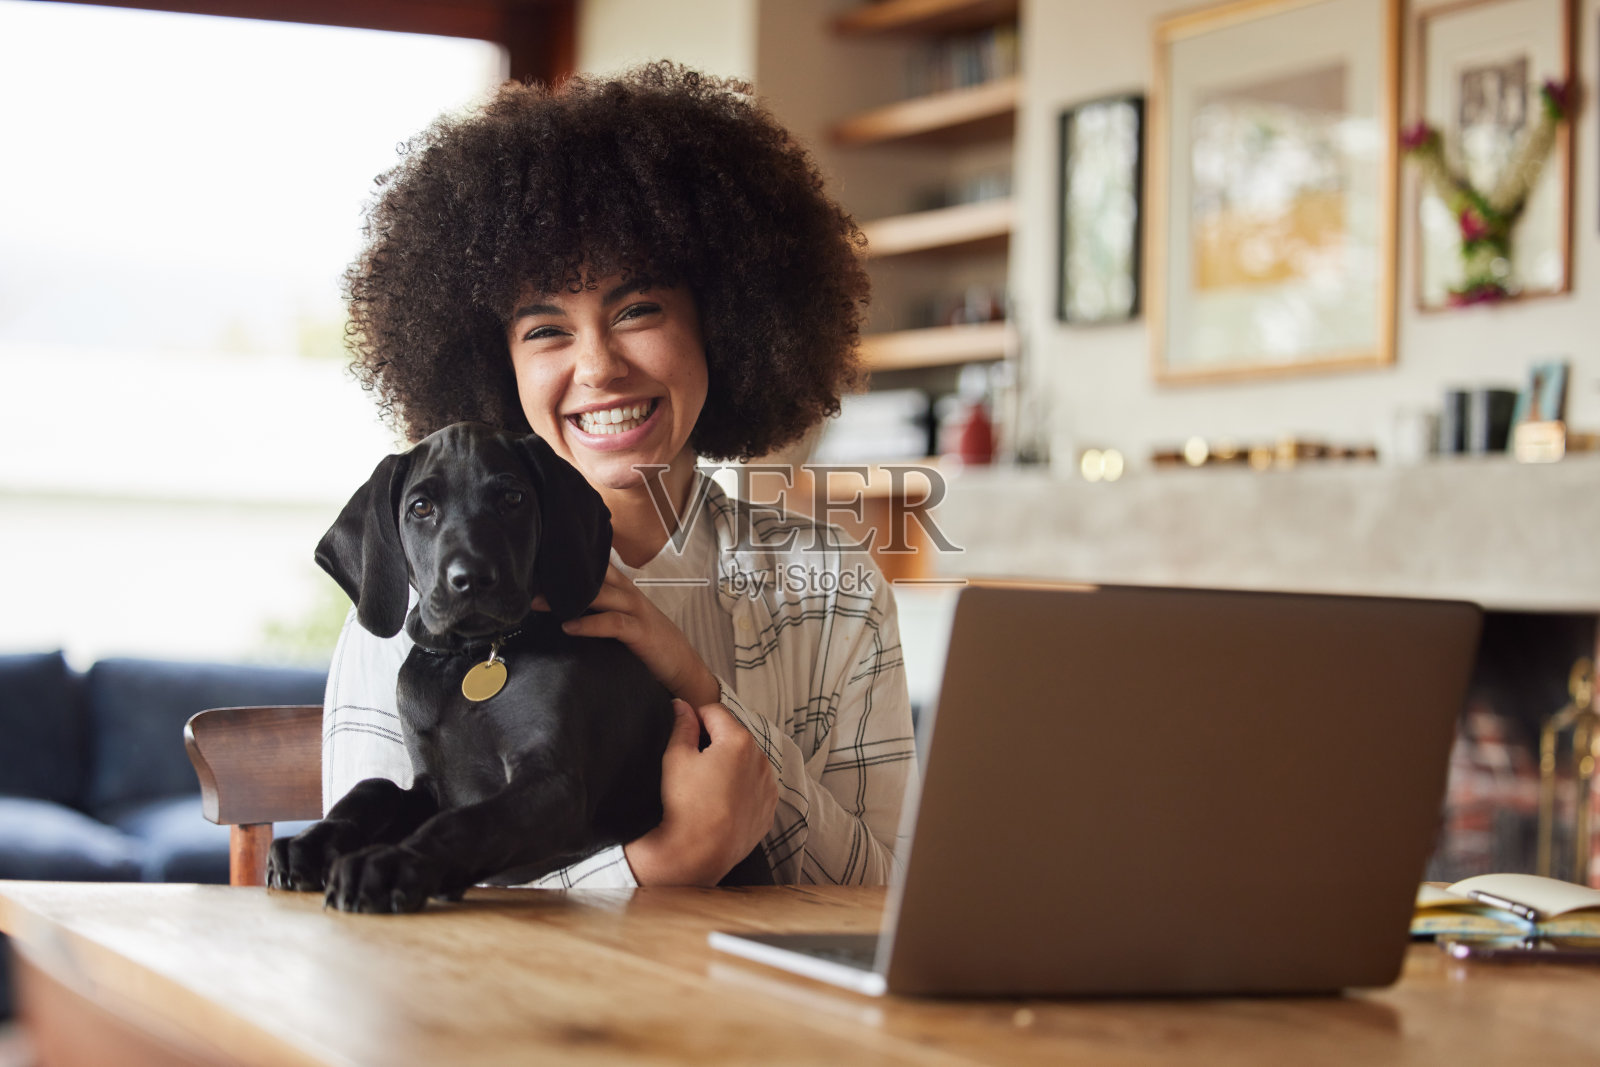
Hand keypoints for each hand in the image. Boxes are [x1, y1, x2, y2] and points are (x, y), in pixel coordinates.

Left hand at [535, 564, 718, 706]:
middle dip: (561, 577)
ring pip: (601, 595)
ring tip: (540, 602)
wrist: (684, 668)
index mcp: (625, 591)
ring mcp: (637, 612)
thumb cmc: (652, 647)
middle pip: (594, 577)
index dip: (571, 564)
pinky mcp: (641, 632)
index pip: (597, 568)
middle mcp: (630, 595)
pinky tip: (568, 627)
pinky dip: (589, 624)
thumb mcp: (626, 623)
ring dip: (568, 598)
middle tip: (529, 580)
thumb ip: (602, 613)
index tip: (539, 563)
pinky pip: (612, 623)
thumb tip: (564, 612)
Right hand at [624, 698, 778, 885]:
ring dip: (730, 764)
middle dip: (715, 742)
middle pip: (734, 736)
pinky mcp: (768, 808)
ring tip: (707, 786)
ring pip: (746, 761)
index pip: (715, 711)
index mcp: (739, 741)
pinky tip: (720, 802)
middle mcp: (761, 759)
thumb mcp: (676, 758)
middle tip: (693, 763)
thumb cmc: (685, 805)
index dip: (695, 718)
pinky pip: (755, 787)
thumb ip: (682, 726)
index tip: (684, 733)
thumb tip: (682, 707)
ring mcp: (768, 785)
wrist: (698, 853)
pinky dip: (741, 787)